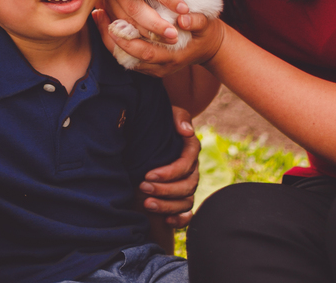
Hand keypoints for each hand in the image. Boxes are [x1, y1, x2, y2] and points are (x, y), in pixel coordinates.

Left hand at [93, 0, 226, 77]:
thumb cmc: (204, 33)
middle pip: (130, 57)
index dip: (127, 40)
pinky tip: (105, 25)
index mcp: (173, 57)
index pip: (145, 52)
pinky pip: (127, 58)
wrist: (208, 48)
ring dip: (110, 40)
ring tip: (99, 18)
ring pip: (125, 59)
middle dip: (113, 40)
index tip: (113, 23)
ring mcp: (154, 68)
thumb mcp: (206, 25)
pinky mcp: (149, 65)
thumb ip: (197, 22)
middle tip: (101, 18)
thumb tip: (184, 20)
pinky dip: (114, 44)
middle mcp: (161, 66)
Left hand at [138, 106, 199, 227]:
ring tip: (147, 204)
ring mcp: (188, 185)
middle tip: (142, 187)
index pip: (185, 165)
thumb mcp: (165, 114)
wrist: (144, 135)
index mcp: (189, 149)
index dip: (169, 172)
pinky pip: (187, 214)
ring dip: (168, 205)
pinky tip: (166, 221)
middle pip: (186, 186)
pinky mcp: (181, 198)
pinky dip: (180, 220)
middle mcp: (192, 169)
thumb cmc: (155, 123)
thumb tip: (186, 131)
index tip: (147, 174)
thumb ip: (177, 117)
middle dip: (164, 190)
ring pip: (186, 201)